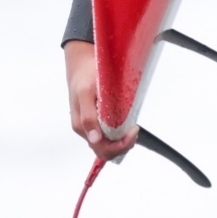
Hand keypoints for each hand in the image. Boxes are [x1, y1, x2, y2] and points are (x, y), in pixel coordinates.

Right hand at [64, 40, 135, 158]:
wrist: (82, 65)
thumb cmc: (85, 76)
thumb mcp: (86, 93)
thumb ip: (88, 117)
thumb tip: (94, 138)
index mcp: (82, 126)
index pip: (103, 149)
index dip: (121, 145)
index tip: (134, 129)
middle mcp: (86, 130)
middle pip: (106, 152)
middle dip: (123, 145)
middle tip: (134, 129)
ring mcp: (91, 128)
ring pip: (108, 146)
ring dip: (123, 142)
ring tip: (132, 127)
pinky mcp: (97, 123)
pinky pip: (109, 138)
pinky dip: (120, 136)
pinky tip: (127, 125)